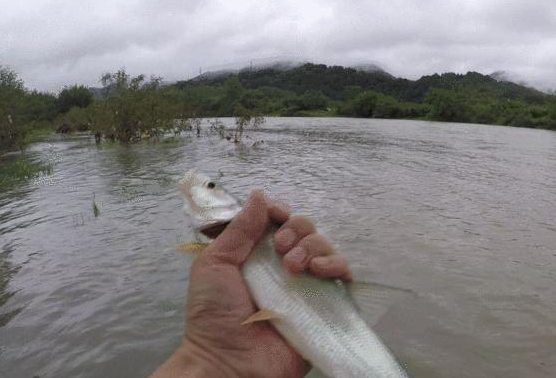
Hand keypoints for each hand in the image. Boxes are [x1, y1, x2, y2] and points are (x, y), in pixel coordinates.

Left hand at [151, 191, 351, 377]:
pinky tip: (318, 270)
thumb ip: (238, 229)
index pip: (279, 220)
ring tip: (294, 267)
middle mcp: (284, 265)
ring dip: (313, 246)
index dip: (280, 212)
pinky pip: (342, 274)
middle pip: (305, 228)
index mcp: (257, 254)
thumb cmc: (214, 316)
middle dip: (296, 230)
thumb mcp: (214, 264)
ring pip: (325, 246)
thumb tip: (260, 194)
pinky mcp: (325, 304)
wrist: (230, 361)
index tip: (275, 216)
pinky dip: (335, 264)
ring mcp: (306, 285)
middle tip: (280, 250)